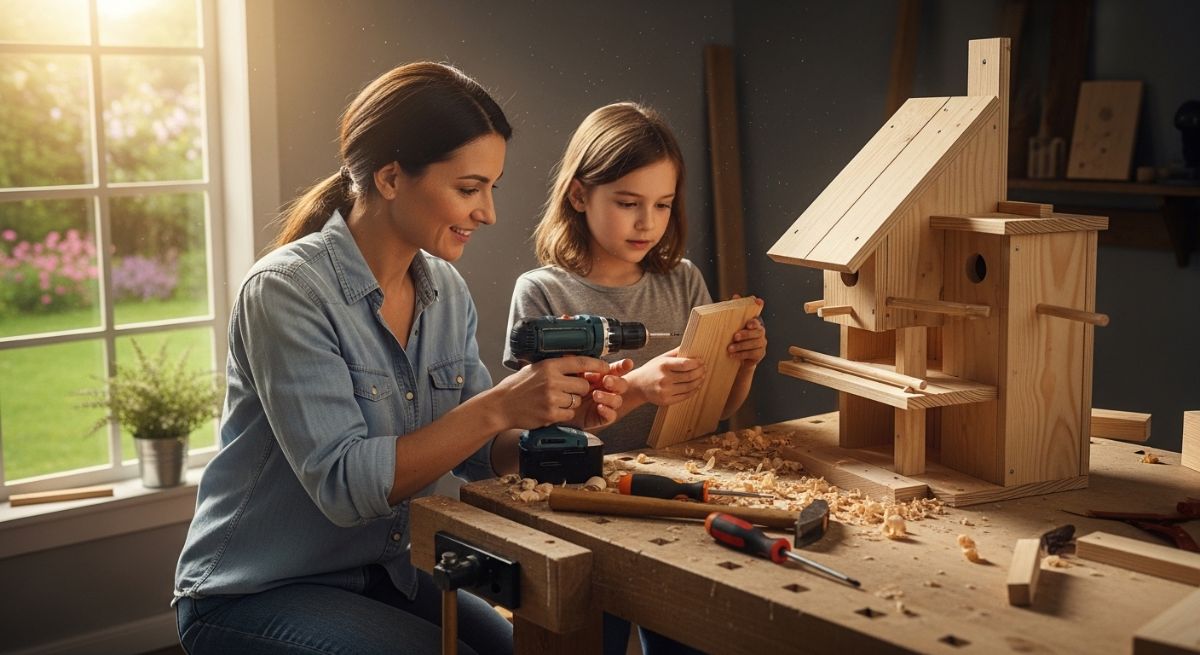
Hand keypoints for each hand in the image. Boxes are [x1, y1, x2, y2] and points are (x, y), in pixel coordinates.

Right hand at [491, 356, 610, 429]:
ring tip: (556, 400)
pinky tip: (552, 409)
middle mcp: (552, 380)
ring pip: (577, 400)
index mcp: (549, 365)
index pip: (580, 361)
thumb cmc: (517, 386)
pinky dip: (564, 413)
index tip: (606, 367)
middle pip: (583, 384)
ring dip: (572, 402)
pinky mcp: (550, 414)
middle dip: (580, 388)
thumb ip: (554, 365)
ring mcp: (551, 398)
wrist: (501, 406)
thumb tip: (576, 362)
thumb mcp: (535, 368)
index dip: (597, 364)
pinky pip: (570, 413)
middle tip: (569, 390)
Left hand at [574, 358, 632, 429]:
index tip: (627, 363)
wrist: (560, 411)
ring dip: (608, 397)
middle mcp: (608, 390)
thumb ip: (578, 368)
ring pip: (617, 400)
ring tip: (596, 395)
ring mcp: (607, 404)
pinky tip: (600, 407)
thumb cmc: (569, 392)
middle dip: (616, 382)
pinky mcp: (603, 418)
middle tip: (606, 380)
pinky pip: (611, 416)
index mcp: (603, 377)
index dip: (623, 366)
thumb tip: (574, 356)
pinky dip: (607, 411)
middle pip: (622, 385)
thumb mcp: (573, 377)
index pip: (616, 370)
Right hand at [624, 347, 704, 406]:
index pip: (685, 364)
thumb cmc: (650, 371)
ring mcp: (665, 390)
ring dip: (699, 381)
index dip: (696, 363)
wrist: (637, 386)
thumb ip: (675, 352)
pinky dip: (693, 391)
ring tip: (701, 377)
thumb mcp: (660, 358)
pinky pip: (685, 396)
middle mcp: (664, 378)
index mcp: (663, 365)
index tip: (701, 361)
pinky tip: (696, 386)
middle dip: (700, 371)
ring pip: (689, 386)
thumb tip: (689, 345)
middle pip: (689, 375)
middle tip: (704, 368)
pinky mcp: (666, 400)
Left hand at [729, 296, 766, 367]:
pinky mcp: (760, 354)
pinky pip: (752, 354)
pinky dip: (741, 354)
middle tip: (735, 336)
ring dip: (741, 346)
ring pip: (754, 344)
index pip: (757, 319)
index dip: (755, 319)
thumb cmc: (736, 338)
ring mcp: (761, 344)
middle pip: (757, 332)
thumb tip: (736, 296)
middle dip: (746, 334)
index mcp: (755, 324)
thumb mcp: (733, 324)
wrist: (738, 356)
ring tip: (730, 348)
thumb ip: (734, 311)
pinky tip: (732, 355)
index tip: (750, 320)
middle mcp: (760, 332)